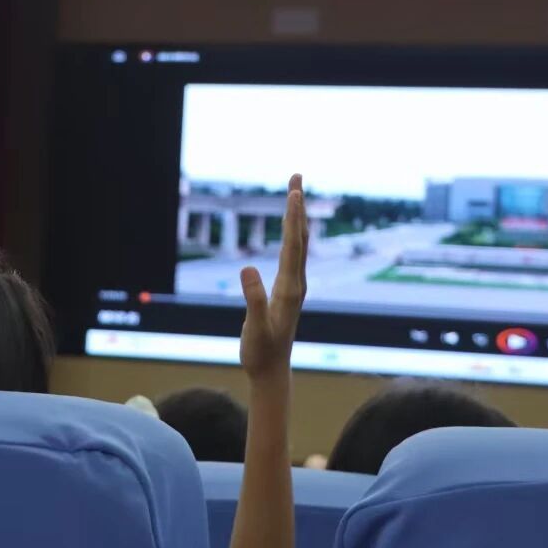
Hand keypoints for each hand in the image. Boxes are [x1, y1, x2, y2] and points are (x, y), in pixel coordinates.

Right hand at [239, 174, 307, 381]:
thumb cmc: (261, 352)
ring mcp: (294, 286)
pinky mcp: (288, 290)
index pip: (293, 245)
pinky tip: (290, 229)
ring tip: (294, 193)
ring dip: (296, 217)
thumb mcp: (255, 328)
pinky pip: (292, 253)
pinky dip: (291, 234)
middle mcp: (297, 283)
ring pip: (298, 244)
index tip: (294, 191)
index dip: (292, 217)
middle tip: (296, 176)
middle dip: (298, 206)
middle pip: (299, 237)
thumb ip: (254, 300)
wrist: (272, 372)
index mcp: (290, 288)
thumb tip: (247, 269)